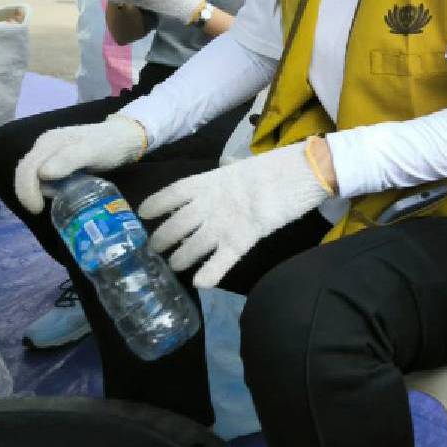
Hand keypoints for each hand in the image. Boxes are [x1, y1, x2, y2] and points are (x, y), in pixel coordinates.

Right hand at [15, 115, 147, 213]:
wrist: (124, 137)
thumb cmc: (110, 144)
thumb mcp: (93, 151)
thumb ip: (70, 159)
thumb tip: (43, 174)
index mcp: (49, 142)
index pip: (27, 168)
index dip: (27, 190)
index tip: (37, 209)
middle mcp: (45, 145)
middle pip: (25, 171)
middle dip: (29, 192)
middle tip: (40, 209)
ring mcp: (50, 151)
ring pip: (33, 174)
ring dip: (38, 189)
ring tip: (57, 197)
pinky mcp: (57, 158)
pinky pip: (43, 174)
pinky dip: (47, 185)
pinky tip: (60, 191)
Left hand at [138, 142, 330, 287]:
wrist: (302, 170)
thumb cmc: (275, 167)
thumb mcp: (243, 166)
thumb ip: (228, 172)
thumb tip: (226, 165)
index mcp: (208, 182)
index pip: (172, 193)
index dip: (155, 204)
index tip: (144, 213)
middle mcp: (209, 203)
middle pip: (175, 225)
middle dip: (162, 240)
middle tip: (156, 250)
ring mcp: (223, 222)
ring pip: (190, 247)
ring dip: (180, 259)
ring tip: (176, 266)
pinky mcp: (242, 239)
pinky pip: (220, 261)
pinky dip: (208, 274)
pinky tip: (200, 282)